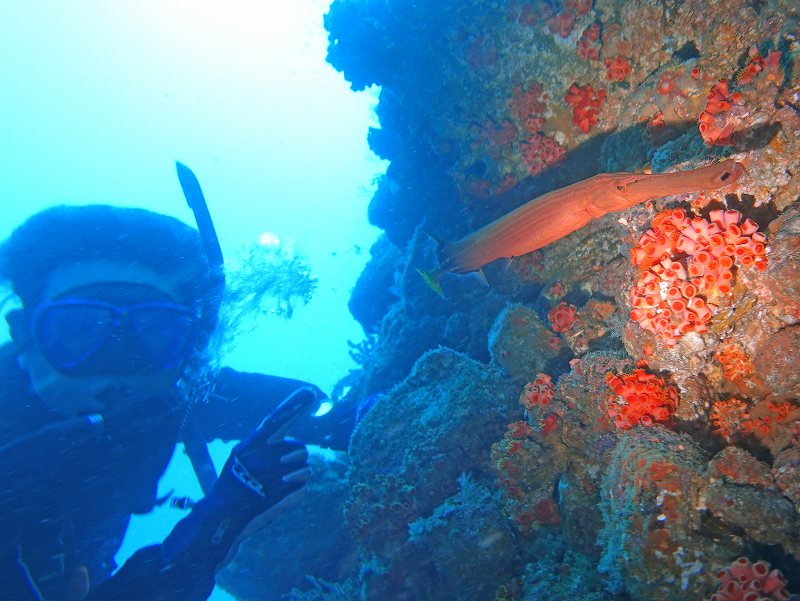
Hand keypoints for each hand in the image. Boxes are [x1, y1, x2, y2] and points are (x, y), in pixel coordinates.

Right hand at [216, 385, 316, 513]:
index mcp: (252, 444)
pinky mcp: (281, 496)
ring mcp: (273, 477)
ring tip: (279, 482)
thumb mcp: (240, 455)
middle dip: (296, 457)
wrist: (220, 515)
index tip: (311, 390)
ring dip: (298, 475)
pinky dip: (297, 490)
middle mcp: (263, 458)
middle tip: (284, 466)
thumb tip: (289, 438)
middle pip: (300, 448)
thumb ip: (262, 441)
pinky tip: (281, 494)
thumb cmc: (232, 482)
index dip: (294, 405)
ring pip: (305, 468)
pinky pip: (304, 487)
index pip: (277, 419)